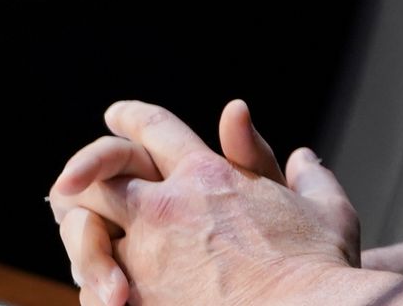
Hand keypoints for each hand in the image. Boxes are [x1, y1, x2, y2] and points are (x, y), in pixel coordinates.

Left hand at [50, 100, 359, 305]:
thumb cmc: (321, 269)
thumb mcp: (328, 210)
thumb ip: (310, 177)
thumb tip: (303, 157)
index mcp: (210, 176)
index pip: (154, 128)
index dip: (132, 117)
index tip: (117, 115)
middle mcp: (167, 208)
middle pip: (100, 172)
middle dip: (85, 172)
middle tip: (75, 181)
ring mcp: (143, 258)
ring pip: (83, 229)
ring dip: (83, 234)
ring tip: (89, 242)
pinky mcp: (134, 303)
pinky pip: (90, 287)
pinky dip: (94, 285)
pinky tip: (109, 291)